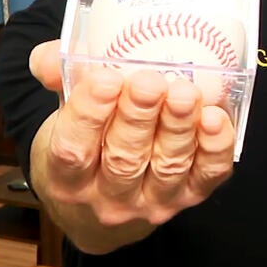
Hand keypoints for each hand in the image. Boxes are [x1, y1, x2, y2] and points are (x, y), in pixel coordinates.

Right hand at [30, 40, 235, 229]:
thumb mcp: (57, 118)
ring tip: (184, 93)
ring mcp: (149, 202)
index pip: (73, 149)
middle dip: (138, 116)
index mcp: (64, 177)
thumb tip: (52, 54)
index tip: (104, 79)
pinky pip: (206, 178)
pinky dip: (214, 149)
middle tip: (149, 81)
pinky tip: (215, 120)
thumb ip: (57, 79)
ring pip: (167, 167)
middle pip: (123, 158)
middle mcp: (106, 197)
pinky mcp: (187, 200)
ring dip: (178, 128)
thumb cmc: (80, 150)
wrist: (97, 212)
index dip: (89, 114)